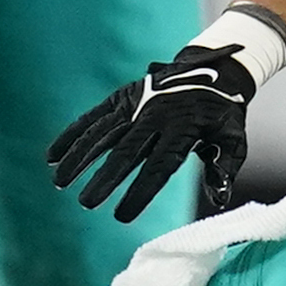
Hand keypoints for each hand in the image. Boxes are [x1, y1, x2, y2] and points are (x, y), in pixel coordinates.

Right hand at [47, 44, 255, 220]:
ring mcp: (136, 104)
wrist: (214, 69)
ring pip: (102, 133)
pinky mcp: (122, 97)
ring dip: (79, 157)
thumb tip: (219, 198)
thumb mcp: (233, 138)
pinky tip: (52, 156)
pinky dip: (72, 135)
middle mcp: (155, 116)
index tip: (122, 217)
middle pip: (125, 151)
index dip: (139, 192)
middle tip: (86, 203)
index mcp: (183, 129)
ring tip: (60, 183)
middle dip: (105, 178)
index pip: (159, 166)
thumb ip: (224, 168)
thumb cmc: (222, 114)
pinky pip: (93, 117)